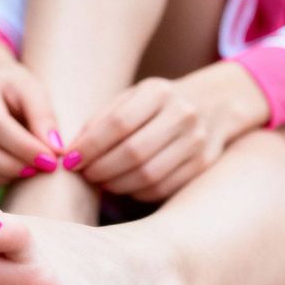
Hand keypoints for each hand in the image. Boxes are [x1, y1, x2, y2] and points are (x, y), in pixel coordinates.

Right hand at [0, 55, 65, 189]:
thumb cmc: (15, 88)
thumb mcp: (35, 91)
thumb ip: (45, 118)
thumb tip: (54, 151)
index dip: (23, 147)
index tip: (49, 161)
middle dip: (11, 166)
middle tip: (38, 171)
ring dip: (0, 177)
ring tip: (25, 171)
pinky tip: (8, 174)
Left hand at [73, 65, 261, 201]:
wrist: (215, 104)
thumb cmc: (159, 103)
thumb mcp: (132, 97)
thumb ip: (103, 118)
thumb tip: (70, 149)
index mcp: (158, 92)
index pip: (118, 124)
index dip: (91, 146)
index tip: (70, 159)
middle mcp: (181, 115)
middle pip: (134, 153)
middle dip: (101, 169)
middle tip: (84, 175)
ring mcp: (197, 142)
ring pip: (149, 175)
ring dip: (117, 184)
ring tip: (101, 182)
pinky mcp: (203, 165)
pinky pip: (164, 188)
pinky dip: (138, 192)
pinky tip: (125, 187)